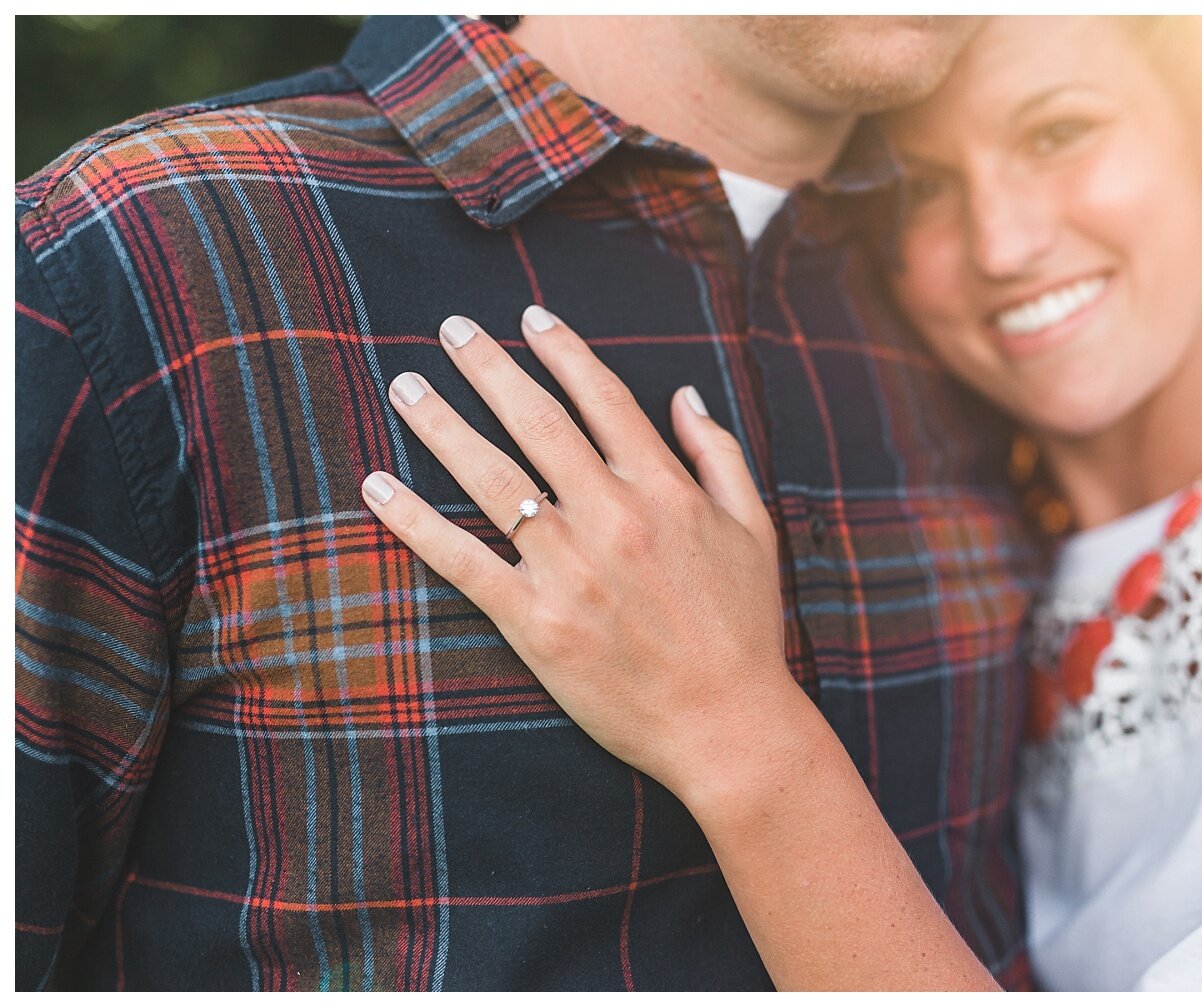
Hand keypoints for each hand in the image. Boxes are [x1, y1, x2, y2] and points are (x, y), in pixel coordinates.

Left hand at [360, 307, 803, 799]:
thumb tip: (685, 392)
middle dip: (490, 368)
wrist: (728, 725)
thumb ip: (719, 454)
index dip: (564, 351)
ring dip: (442, 425)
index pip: (603, 399)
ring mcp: (570, 568)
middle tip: (451, 329)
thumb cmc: (745, 629)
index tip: (530, 318)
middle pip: (538, 422)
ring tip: (405, 386)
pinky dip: (415, 522)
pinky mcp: (535, 621)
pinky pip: (463, 560)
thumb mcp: (755, 530)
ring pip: (492, 478)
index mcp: (666, 490)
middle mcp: (614, 517)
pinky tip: (378, 488)